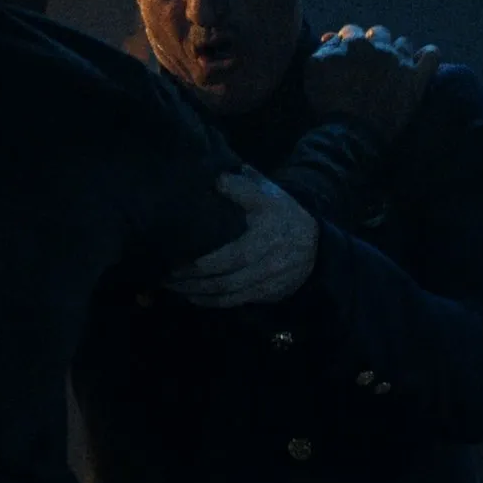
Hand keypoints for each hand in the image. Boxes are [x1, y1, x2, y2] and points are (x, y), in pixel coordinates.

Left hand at [164, 168, 317, 306]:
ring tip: (176, 290)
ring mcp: (270, 284)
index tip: (174, 265)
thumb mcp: (266, 194)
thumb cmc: (283, 214)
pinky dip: (215, 303)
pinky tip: (197, 298)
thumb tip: (214, 179)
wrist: (315, 241)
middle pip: (224, 282)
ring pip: (229, 297)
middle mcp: (268, 266)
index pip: (227, 258)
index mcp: (264, 239)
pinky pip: (238, 303)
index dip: (198, 266)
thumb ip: (240, 186)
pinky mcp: (270, 295)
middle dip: (192, 284)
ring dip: (200, 296)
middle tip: (167, 280)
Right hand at [305, 24, 440, 140]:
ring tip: (392, 65)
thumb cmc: (328, 102)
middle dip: (373, 42)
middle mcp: (379, 46)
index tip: (346, 55)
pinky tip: (421, 61)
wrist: (351, 132)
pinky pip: (431, 55)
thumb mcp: (313, 70)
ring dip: (397, 50)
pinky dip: (427, 55)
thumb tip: (334, 38)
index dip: (348, 42)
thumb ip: (324, 49)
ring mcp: (401, 61)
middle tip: (368, 61)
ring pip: (404, 42)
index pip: (352, 31)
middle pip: (379, 33)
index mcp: (353, 43)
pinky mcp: (416, 78)